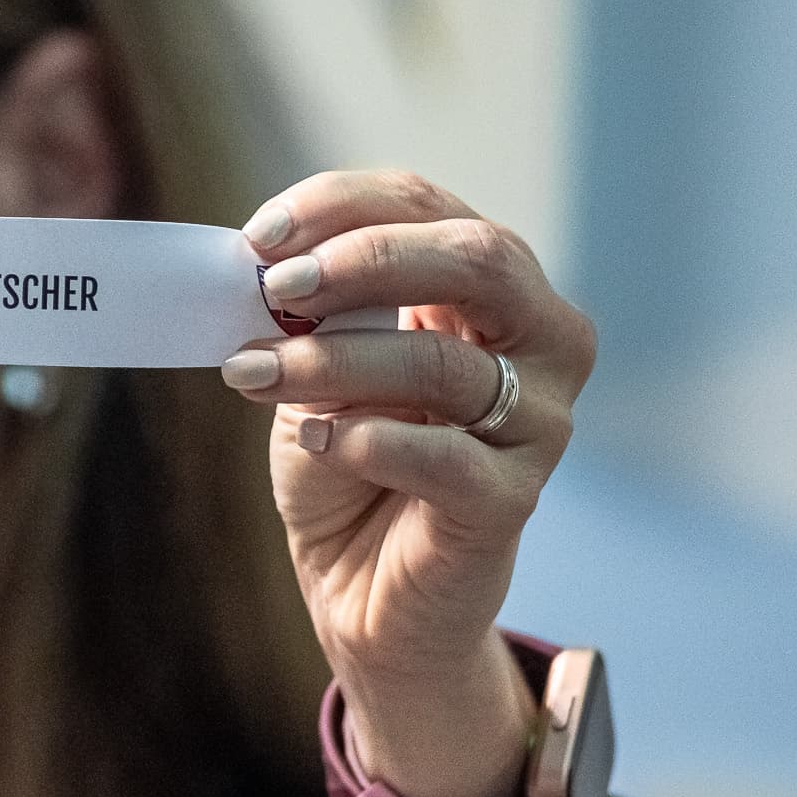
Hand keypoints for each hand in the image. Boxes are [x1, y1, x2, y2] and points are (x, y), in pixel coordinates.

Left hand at [222, 172, 596, 789]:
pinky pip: (443, 457)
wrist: (362, 590)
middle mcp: (541, 343)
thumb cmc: (347, 461)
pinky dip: (365, 438)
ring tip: (254, 373)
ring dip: (333, 361)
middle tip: (274, 288)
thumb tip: (268, 266)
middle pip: (478, 258)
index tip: (260, 237)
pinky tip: (315, 440)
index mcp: (493, 288)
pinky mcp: (513, 502)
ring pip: (443, 364)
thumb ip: (311, 313)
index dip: (343, 206)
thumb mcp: (319, 368)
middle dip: (364, 260)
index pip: (431, 206)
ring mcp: (540, 424)